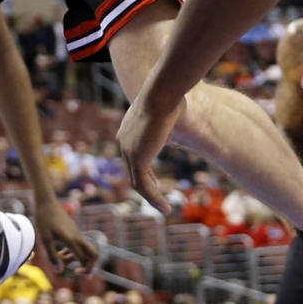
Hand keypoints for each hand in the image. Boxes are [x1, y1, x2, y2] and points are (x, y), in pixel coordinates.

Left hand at [33, 198, 97, 272]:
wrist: (45, 200)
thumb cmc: (43, 219)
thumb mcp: (44, 240)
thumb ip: (52, 256)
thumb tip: (60, 271)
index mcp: (71, 240)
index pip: (84, 258)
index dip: (84, 269)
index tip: (75, 273)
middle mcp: (76, 236)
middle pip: (92, 253)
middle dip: (89, 265)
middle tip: (80, 272)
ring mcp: (75, 232)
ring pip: (83, 249)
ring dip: (75, 258)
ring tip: (59, 258)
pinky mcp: (72, 229)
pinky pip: (77, 244)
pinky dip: (71, 252)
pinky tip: (59, 253)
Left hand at [117, 86, 181, 215]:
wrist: (163, 94)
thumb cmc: (169, 98)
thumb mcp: (167, 114)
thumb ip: (167, 123)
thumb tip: (178, 116)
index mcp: (127, 132)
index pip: (133, 159)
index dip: (145, 173)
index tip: (156, 183)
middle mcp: (123, 142)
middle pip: (134, 172)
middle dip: (147, 187)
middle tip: (159, 200)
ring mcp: (128, 151)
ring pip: (138, 183)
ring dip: (152, 198)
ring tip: (164, 209)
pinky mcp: (137, 159)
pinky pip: (144, 186)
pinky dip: (154, 199)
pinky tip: (165, 207)